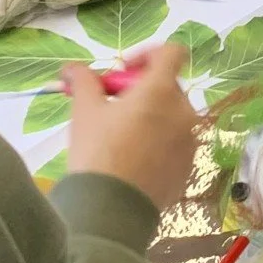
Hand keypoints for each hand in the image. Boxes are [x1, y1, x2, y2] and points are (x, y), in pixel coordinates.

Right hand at [62, 43, 201, 207]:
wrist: (111, 209)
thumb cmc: (97, 152)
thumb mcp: (84, 110)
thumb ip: (83, 79)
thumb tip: (72, 67)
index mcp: (161, 91)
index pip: (172, 52)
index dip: (147, 54)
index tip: (122, 72)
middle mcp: (184, 112)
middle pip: (168, 85)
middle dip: (141, 89)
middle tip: (112, 106)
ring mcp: (191, 141)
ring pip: (172, 115)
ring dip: (151, 115)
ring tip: (121, 135)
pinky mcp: (189, 167)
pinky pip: (176, 143)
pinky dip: (158, 141)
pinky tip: (133, 159)